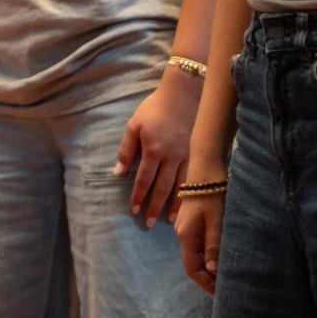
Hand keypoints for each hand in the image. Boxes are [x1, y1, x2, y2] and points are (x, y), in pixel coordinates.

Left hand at [115, 73, 200, 227]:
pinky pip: (193, 180)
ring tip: (168, 222)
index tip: (133, 210)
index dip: (138, 196)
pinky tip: (187, 204)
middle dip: (153, 206)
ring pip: (180, 187)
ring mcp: (187, 157)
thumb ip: (126, 149)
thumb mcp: (134, 125)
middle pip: (161, 188)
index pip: (143, 179)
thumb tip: (118, 171)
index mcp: (153, 150)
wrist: (184, 95)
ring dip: (173, 206)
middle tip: (147, 222)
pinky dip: (189, 194)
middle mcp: (171, 157)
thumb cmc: (155, 109)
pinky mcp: (198, 155)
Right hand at [174, 190, 224, 293]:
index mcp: (186, 235)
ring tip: (227, 276)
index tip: (219, 295)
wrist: (206, 168)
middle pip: (193, 263)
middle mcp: (183, 233)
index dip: (204, 283)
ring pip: (197, 254)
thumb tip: (212, 270)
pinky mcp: (194, 221)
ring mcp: (187, 226)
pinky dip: (209, 255)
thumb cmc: (212, 194)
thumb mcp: (216, 221)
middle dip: (208, 278)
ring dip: (209, 267)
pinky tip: (221, 257)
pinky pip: (200, 245)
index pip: (192, 268)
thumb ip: (213, 245)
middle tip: (227, 289)